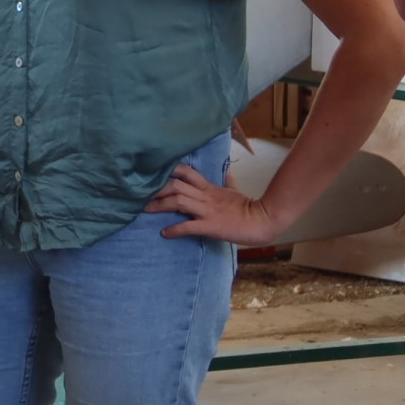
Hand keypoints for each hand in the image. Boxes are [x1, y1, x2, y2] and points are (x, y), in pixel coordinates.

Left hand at [144, 163, 285, 245]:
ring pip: (178, 201)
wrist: (265, 220)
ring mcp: (207, 211)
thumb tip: (226, 174)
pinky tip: (164, 233)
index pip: (185, 172)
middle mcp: (205, 196)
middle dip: (155, 189)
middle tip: (139, 194)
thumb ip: (227, 183)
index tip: (151, 174)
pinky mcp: (211, 226)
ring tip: (144, 210)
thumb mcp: (235, 191)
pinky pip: (189, 226)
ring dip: (159, 205)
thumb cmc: (250, 208)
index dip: (167, 171)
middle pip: (175, 185)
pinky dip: (174, 230)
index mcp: (209, 188)